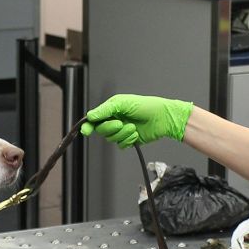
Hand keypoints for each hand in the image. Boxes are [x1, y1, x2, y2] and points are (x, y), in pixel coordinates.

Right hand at [80, 94, 194, 147]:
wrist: (163, 118)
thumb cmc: (146, 106)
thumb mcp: (123, 103)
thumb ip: (105, 110)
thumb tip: (90, 116)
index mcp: (112, 110)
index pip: (95, 119)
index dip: (88, 126)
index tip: (86, 131)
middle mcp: (115, 120)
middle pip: (102, 130)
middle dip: (111, 128)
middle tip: (121, 123)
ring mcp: (122, 131)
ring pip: (111, 139)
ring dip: (122, 134)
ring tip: (133, 127)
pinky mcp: (129, 140)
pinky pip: (121, 145)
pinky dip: (128, 140)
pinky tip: (136, 134)